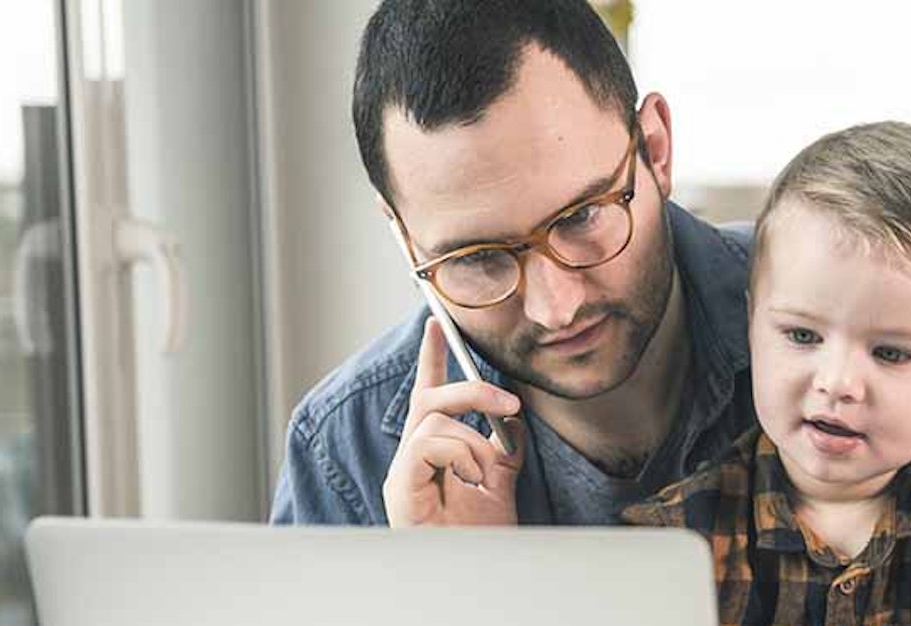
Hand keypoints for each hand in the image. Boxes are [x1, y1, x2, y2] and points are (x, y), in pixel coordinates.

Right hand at [384, 318, 527, 526]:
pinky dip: (457, 454)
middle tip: (510, 405)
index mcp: (435, 456)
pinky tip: (469, 479)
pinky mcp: (400, 488)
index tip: (436, 326)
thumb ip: (501, 453)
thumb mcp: (501, 487)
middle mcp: (413, 460)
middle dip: (472, 390)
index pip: (430, 397)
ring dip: (472, 442)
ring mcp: (404, 474)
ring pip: (434, 420)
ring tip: (483, 476)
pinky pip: (427, 444)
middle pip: (430, 399)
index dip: (433, 360)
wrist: (476, 579)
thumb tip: (510, 423)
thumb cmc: (482, 540)